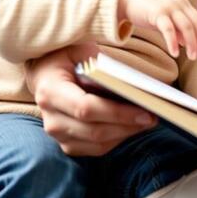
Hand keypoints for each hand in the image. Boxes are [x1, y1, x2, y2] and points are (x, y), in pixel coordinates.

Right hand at [25, 43, 156, 156]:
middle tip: (154, 117)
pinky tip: (132, 127)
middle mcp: (51, 117)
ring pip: (97, 144)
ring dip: (125, 135)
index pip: (86, 109)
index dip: (117, 113)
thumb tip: (132, 82)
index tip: (145, 111)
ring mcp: (57, 134)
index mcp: (50, 90)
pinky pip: (95, 149)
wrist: (43, 71)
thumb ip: (101, 63)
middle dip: (128, 126)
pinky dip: (117, 140)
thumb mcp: (80, 49)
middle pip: (94, 130)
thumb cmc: (64, 57)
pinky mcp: (66, 143)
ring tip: (147, 122)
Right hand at [119, 0, 196, 59]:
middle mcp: (179, 3)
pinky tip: (174, 53)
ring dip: (192, 43)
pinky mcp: (156, 12)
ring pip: (187, 27)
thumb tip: (187, 43)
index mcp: (183, 3)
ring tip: (192, 57)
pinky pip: (168, 29)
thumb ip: (176, 27)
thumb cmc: (146, 8)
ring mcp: (168, 7)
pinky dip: (173, 42)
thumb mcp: (165, 16)